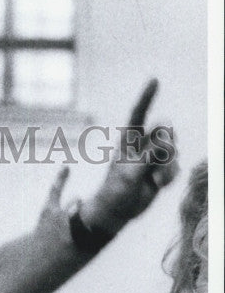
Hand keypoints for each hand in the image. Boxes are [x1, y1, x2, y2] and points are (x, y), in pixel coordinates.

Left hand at [80, 79, 179, 235]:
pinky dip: (170, 176)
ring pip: (173, 150)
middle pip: (165, 130)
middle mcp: (142, 145)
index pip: (138, 114)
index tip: (154, 80)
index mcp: (129, 140)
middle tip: (158, 158)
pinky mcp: (161, 170)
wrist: (117, 213)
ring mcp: (153, 158)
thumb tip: (166, 138)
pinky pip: (176, 166)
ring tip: (154, 180)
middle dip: (167, 143)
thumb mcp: (131, 172)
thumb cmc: (116, 191)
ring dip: (168, 165)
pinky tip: (159, 185)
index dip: (146, 97)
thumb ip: (150, 153)